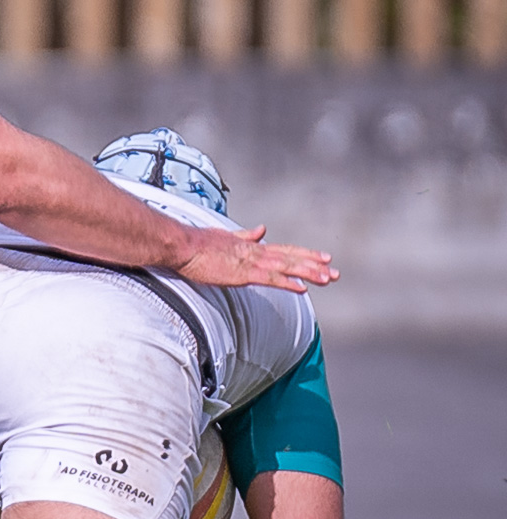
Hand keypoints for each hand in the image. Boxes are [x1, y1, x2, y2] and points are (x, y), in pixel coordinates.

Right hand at [176, 225, 337, 292]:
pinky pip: (271, 279)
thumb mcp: (227, 237)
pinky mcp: (243, 273)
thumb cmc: (199, 244)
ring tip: (328, 278)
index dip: (305, 255)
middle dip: (315, 265)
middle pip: (292, 258)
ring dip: (309, 273)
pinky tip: (302, 288)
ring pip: (287, 267)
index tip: (323, 258)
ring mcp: (251, 262)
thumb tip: (262, 230)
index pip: (284, 251)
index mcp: (253, 246)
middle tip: (335, 272)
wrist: (184, 246)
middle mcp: (256, 252)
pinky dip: (288, 282)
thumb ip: (246, 236)